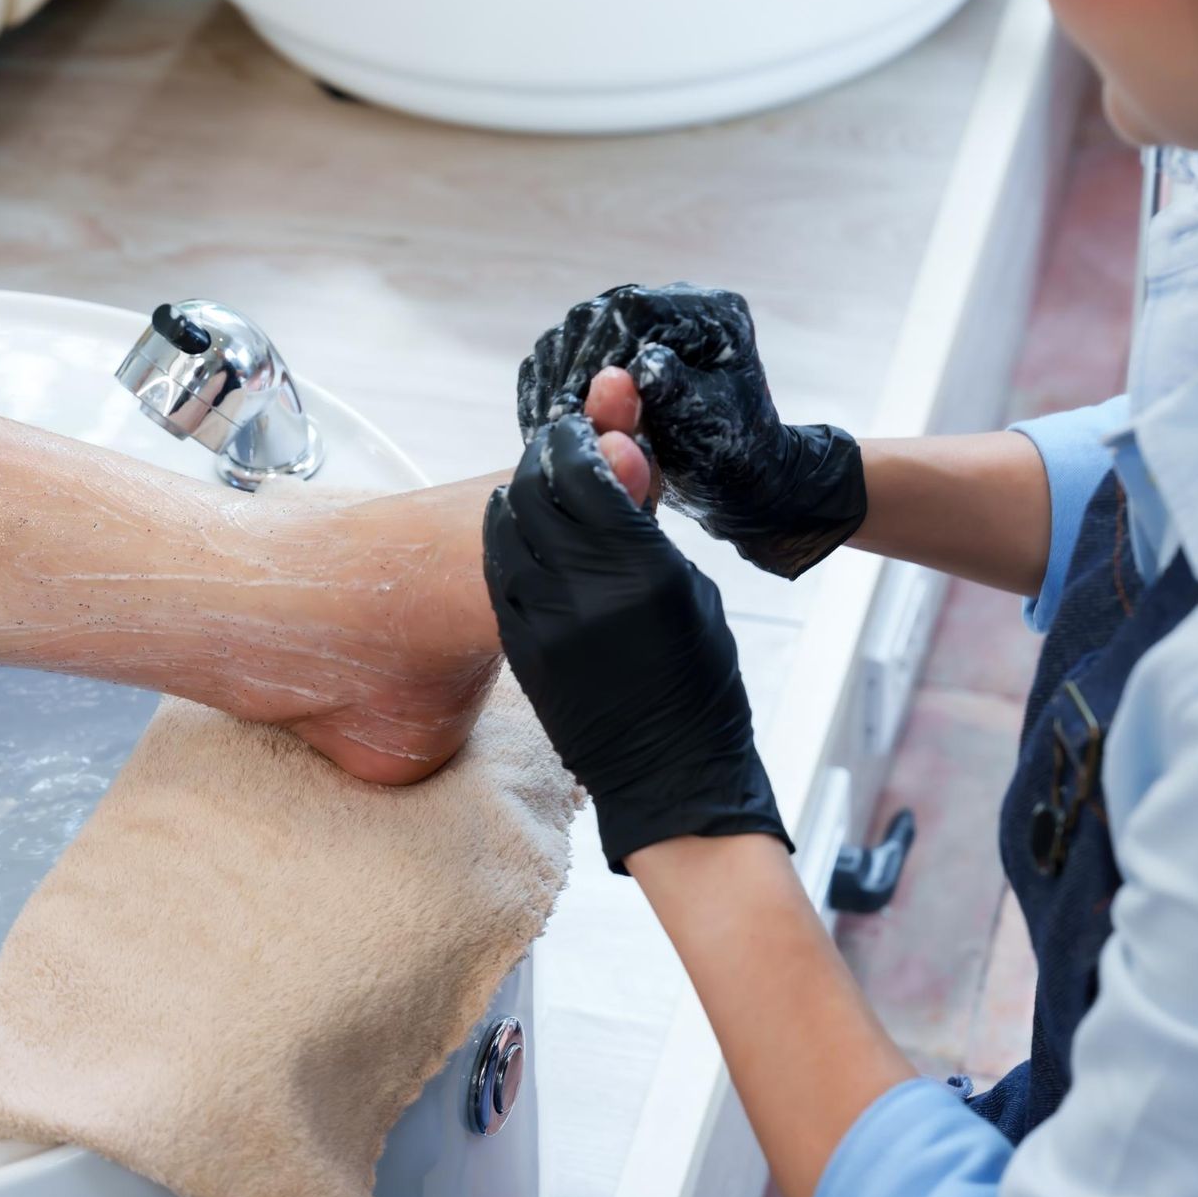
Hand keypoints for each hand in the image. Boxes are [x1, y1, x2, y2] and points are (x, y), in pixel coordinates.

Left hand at [482, 414, 789, 871]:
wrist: (667, 768)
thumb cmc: (698, 677)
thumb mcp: (688, 588)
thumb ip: (644, 526)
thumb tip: (618, 456)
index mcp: (637, 571)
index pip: (580, 476)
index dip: (572, 442)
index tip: (575, 428)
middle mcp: (581, 592)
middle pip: (532, 495)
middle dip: (540, 464)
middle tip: (552, 451)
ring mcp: (540, 623)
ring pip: (504, 532)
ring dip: (516, 500)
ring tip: (534, 489)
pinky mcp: (517, 648)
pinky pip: (498, 575)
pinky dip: (507, 544)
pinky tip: (523, 537)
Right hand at [516, 283, 865, 578]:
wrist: (730, 476)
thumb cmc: (729, 454)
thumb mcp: (707, 426)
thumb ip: (675, 391)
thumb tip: (642, 363)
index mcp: (707, 312)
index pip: (634, 311)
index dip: (598, 353)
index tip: (578, 404)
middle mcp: (669, 305)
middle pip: (594, 318)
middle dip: (570, 371)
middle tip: (556, 421)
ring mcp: (637, 325)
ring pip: (570, 335)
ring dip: (553, 381)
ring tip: (548, 427)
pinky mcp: (612, 348)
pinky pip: (561, 357)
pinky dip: (547, 388)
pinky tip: (546, 422)